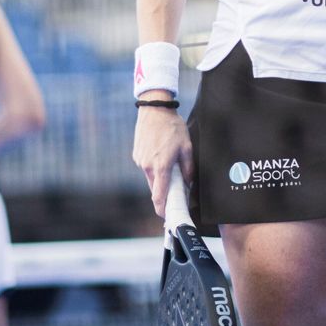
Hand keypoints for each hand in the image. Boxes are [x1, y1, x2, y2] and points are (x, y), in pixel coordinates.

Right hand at [132, 103, 192, 217]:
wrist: (155, 110)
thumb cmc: (172, 128)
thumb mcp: (187, 147)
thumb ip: (188, 169)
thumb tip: (189, 184)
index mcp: (161, 166)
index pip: (159, 196)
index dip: (162, 209)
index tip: (167, 215)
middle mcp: (147, 166)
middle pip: (155, 189)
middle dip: (164, 194)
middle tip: (175, 193)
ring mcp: (140, 161)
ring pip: (150, 179)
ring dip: (159, 179)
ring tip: (170, 168)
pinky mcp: (137, 155)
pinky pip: (146, 168)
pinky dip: (154, 169)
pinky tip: (162, 157)